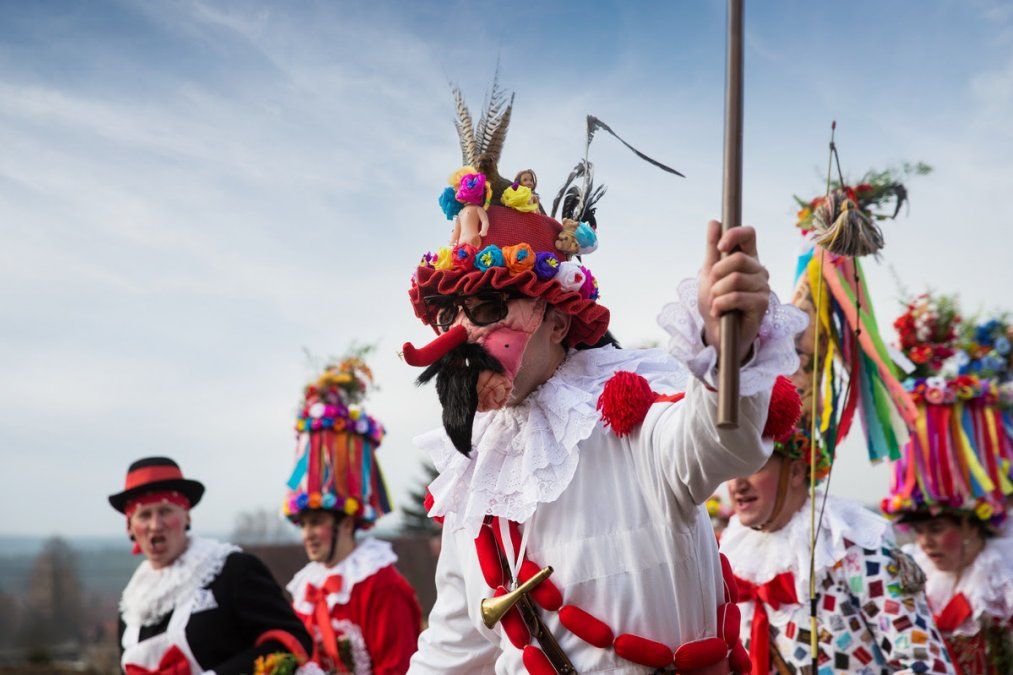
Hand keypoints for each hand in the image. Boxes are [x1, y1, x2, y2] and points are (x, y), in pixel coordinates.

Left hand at [698, 220, 769, 362]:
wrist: (718, 332)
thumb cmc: (716, 302)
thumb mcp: (709, 274)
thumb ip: (712, 249)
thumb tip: (714, 222)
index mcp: (747, 259)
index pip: (749, 234)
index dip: (734, 234)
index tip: (720, 246)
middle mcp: (759, 270)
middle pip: (739, 259)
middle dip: (717, 274)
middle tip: (712, 288)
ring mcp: (763, 286)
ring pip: (735, 279)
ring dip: (717, 293)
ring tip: (715, 302)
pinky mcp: (762, 304)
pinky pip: (737, 296)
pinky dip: (721, 304)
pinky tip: (719, 312)